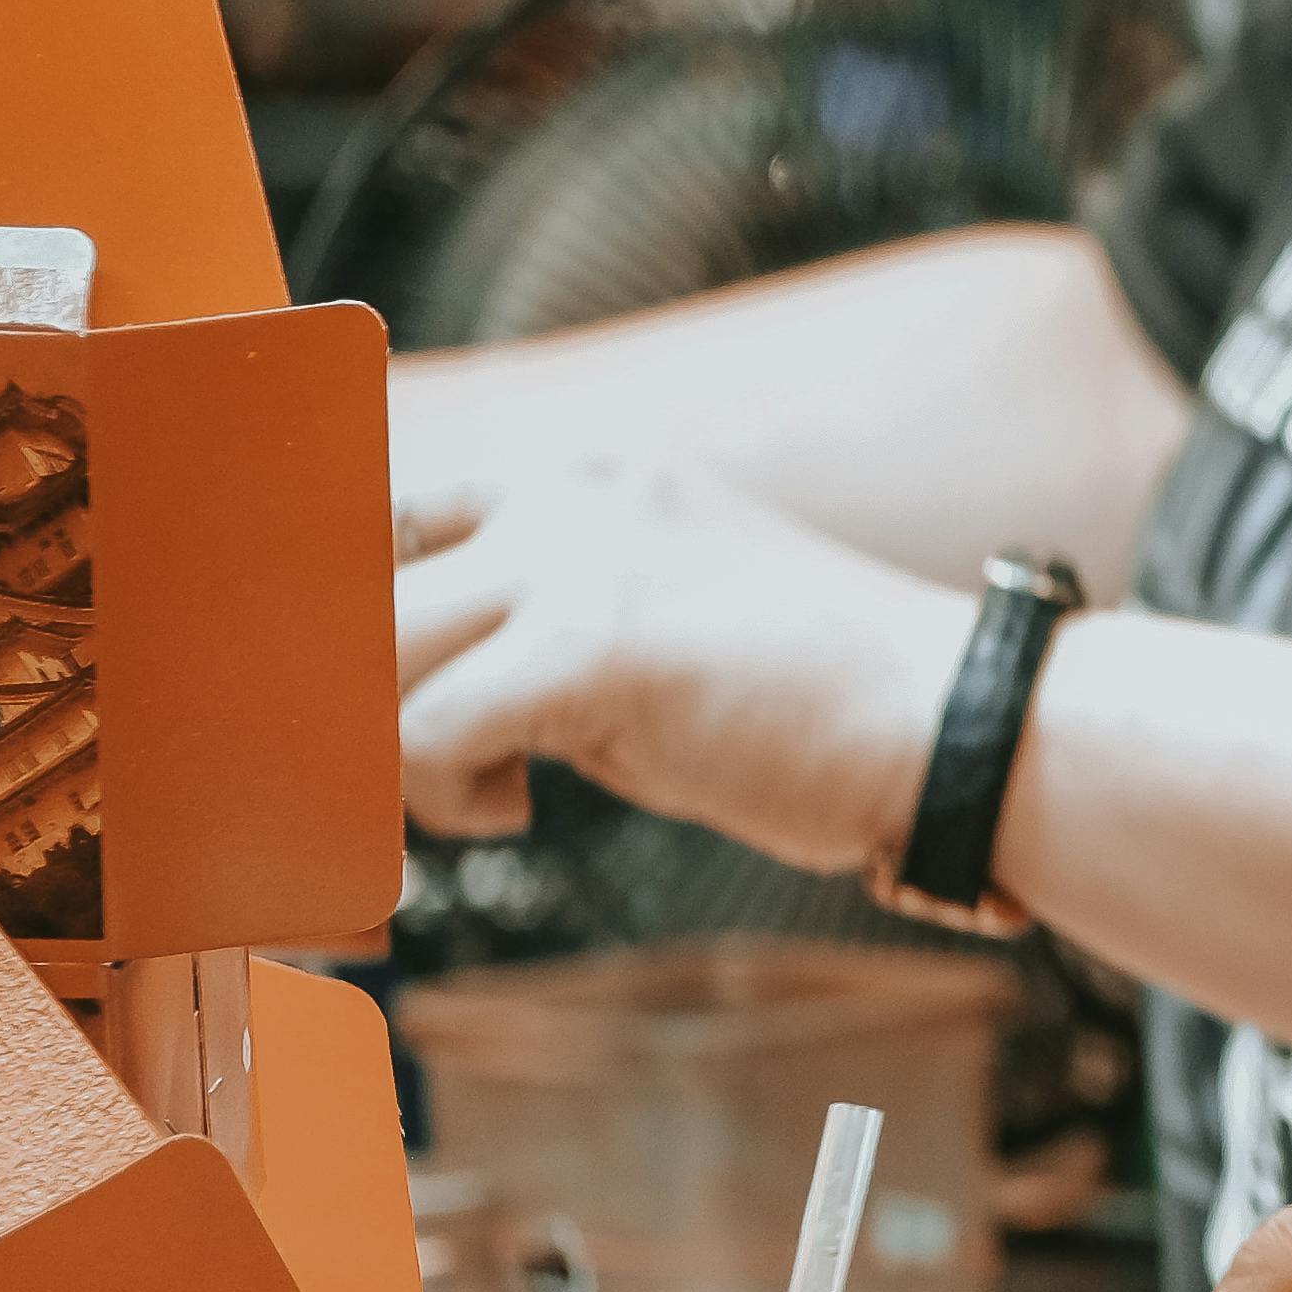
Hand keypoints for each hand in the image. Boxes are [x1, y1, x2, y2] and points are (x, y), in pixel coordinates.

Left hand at [389, 458, 961, 870]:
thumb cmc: (809, 708)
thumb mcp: (650, 633)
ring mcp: (580, 556)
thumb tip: (394, 704)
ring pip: (370, 654)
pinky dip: (444, 801)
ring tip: (465, 799)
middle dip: (339, 700)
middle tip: (381, 780)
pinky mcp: (594, 641)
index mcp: (585, 480)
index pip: (381, 509)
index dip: (337, 610)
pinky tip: (517, 812)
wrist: (954, 728)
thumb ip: (538, 633)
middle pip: (351, 585)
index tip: (341, 698)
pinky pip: (425, 733)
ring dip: (384, 754)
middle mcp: (568, 494)